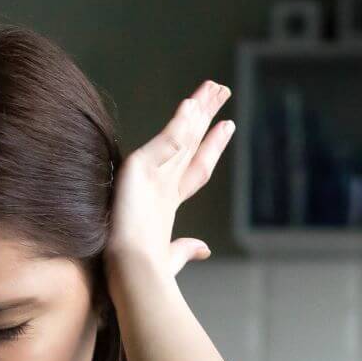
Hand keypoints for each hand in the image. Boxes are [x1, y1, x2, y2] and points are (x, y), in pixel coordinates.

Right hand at [107, 80, 234, 276]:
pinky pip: (164, 143)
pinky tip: (191, 106)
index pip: (196, 164)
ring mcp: (147, 172)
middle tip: (221, 89)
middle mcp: (159, 180)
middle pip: (189, 140)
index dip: (212, 144)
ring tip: (213, 88)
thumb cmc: (149, 269)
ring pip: (179, 134)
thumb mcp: (172, 254)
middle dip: (205, 115)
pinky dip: (178, 125)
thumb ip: (185, 248)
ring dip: (196, 110)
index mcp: (167, 198)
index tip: (228, 126)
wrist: (133, 273)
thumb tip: (204, 249)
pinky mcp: (137, 170)